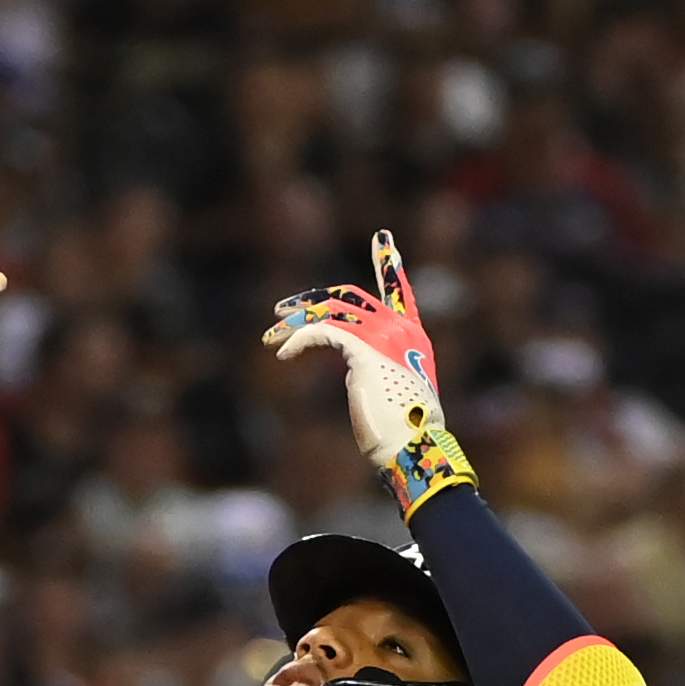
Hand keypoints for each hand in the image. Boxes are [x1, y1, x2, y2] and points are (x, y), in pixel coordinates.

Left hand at [265, 232, 468, 504]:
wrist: (413, 448)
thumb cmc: (401, 433)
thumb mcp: (390, 392)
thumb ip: (374, 368)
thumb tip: (352, 368)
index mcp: (412, 338)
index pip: (399, 292)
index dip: (389, 263)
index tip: (382, 236)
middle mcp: (400, 330)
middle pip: (348, 297)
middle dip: (310, 301)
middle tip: (280, 312)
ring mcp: (384, 336)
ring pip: (329, 312)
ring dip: (295, 323)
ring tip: (271, 336)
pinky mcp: (364, 348)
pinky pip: (322, 331)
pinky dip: (298, 340)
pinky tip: (283, 355)